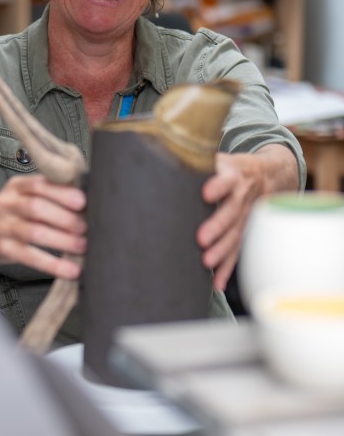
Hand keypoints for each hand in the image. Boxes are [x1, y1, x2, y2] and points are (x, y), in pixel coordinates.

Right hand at [0, 174, 86, 279]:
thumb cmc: (13, 212)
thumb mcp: (23, 195)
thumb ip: (48, 193)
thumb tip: (88, 202)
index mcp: (16, 186)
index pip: (38, 184)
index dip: (61, 193)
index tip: (82, 202)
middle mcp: (6, 204)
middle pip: (36, 208)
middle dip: (64, 218)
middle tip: (85, 228)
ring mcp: (2, 227)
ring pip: (34, 233)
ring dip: (62, 241)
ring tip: (82, 247)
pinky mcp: (3, 249)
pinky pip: (30, 257)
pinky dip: (53, 265)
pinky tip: (70, 270)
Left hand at [196, 152, 264, 291]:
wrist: (270, 174)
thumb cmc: (233, 166)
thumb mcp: (222, 157)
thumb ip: (200, 161)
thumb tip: (166, 152)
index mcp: (234, 174)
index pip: (227, 179)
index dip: (218, 185)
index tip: (206, 193)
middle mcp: (243, 195)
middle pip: (232, 212)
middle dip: (218, 225)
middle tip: (201, 238)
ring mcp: (247, 216)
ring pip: (237, 235)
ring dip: (223, 251)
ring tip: (207, 262)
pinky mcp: (247, 231)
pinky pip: (239, 251)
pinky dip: (229, 268)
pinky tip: (218, 282)